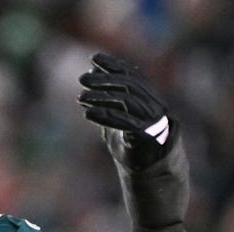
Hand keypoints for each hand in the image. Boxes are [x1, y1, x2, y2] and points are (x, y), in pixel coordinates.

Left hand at [78, 52, 170, 169]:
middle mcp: (153, 105)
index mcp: (148, 97)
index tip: (94, 58)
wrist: (149, 171)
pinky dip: (105, 116)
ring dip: (101, 97)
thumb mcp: (116, 115)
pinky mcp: (147, 137)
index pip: (132, 74)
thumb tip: (91, 73)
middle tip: (82, 79)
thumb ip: (106, 96)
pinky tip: (87, 113)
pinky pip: (125, 122)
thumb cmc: (131, 142)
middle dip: (104, 79)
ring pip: (126, 101)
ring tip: (80, 97)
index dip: (114, 64)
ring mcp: (152, 120)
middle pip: (129, 85)